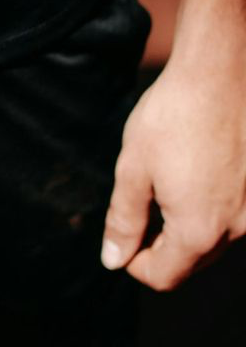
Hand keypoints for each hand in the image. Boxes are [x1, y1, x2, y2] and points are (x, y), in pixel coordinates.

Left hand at [102, 42, 245, 290]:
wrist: (224, 69)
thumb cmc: (173, 117)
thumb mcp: (132, 170)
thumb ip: (123, 222)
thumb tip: (113, 261)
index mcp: (199, 229)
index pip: (164, 276)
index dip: (135, 263)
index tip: (124, 234)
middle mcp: (238, 226)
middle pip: (193, 261)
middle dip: (162, 246)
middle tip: (143, 205)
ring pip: (217, 239)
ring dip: (189, 226)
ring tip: (171, 182)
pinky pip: (237, 213)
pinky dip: (214, 206)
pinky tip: (198, 172)